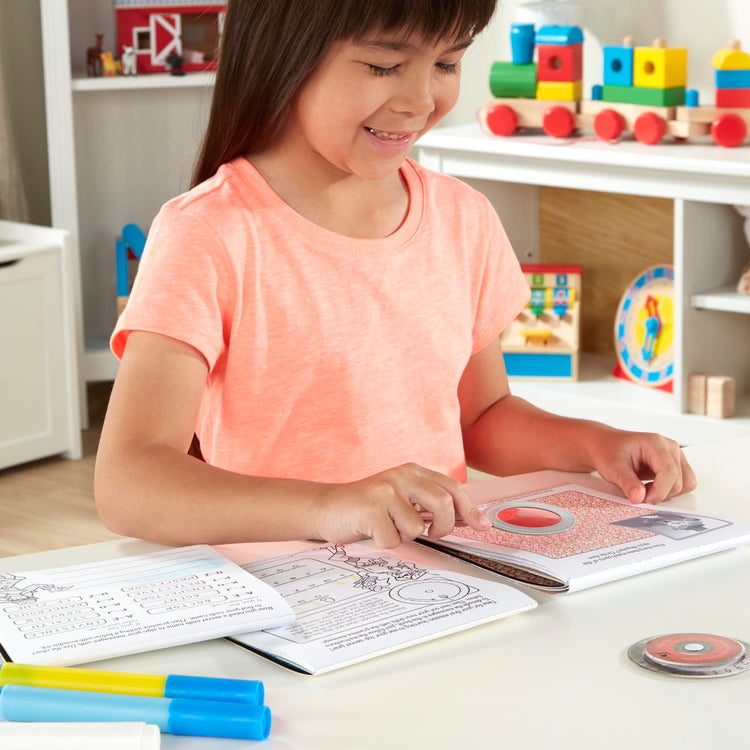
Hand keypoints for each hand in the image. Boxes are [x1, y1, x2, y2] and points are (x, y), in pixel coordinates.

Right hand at [313, 463, 490, 547]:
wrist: (327, 507)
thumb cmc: (368, 507)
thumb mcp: (400, 496)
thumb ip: (427, 502)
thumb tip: (464, 518)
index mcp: (412, 471)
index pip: (452, 487)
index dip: (470, 509)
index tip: (482, 525)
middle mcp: (401, 476)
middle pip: (443, 504)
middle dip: (443, 527)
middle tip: (433, 534)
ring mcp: (385, 491)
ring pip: (416, 528)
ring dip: (403, 536)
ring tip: (386, 526)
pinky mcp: (370, 509)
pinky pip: (393, 539)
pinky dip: (385, 543)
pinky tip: (371, 530)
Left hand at [587, 427, 696, 503]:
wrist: (604, 445)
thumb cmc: (608, 450)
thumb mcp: (612, 467)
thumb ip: (627, 482)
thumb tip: (639, 498)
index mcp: (655, 443)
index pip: (669, 472)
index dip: (659, 491)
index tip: (645, 501)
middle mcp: (669, 447)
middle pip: (678, 481)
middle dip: (659, 493)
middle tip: (638, 493)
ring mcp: (674, 456)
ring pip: (685, 483)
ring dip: (666, 493)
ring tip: (644, 489)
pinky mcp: (674, 464)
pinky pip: (683, 483)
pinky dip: (668, 491)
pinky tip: (651, 487)